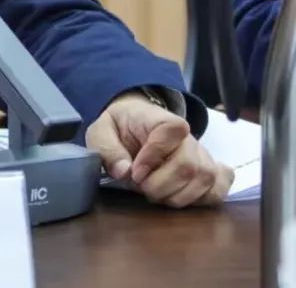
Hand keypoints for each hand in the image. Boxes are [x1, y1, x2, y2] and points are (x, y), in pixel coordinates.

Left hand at [85, 91, 233, 207]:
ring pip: (205, 180)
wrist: (136, 123)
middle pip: (189, 165)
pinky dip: (202, 200)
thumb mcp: (101, 132)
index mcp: (160, 119)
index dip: (153, 156)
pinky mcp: (210, 172)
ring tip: (156, 194)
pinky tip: (181, 197)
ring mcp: (202, 155)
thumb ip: (108, 149)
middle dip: (161, 185)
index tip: (135, 172)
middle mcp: (188, 137)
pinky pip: (218, 189)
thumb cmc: (120, 128)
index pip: (171, 131)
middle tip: (141, 187)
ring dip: (178, 196)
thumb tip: (124, 172)